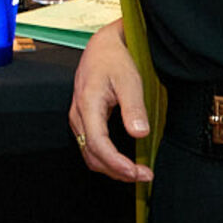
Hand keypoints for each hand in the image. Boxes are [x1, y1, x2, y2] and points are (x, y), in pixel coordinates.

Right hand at [67, 20, 152, 182]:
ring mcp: (79, 119)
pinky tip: (125, 162)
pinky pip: (92, 147)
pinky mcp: (84, 121)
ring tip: (137, 172)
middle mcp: (78, 115)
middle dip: (117, 171)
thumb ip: (133, 107)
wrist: (103, 47)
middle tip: (144, 176)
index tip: (136, 172)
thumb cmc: (114, 60)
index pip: (98, 144)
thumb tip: (140, 133)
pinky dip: (108, 160)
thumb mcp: (129, 79)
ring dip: (112, 168)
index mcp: (87, 104)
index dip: (116, 163)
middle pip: (92, 155)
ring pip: (90, 154)